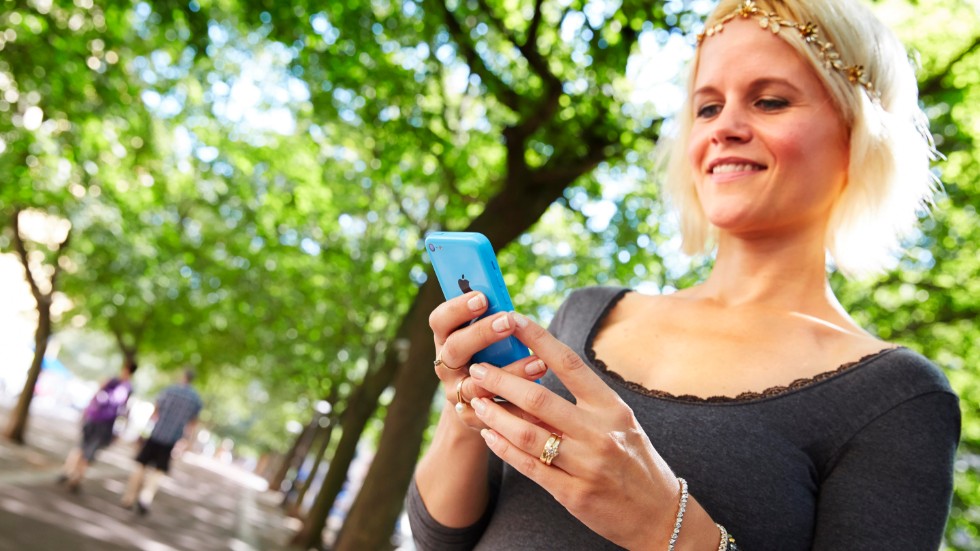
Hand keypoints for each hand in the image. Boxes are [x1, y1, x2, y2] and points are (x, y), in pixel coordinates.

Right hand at [429, 292, 547, 430]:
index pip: (440, 320)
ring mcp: (456, 393)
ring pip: (476, 386)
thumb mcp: (487, 337)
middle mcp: (446, 366)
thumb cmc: (491, 356)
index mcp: (446, 339)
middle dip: (481, 333)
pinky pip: (494, 415)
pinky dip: (518, 408)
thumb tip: (517, 309)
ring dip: (509, 374)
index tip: (483, 297)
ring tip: (539, 363)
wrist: (483, 404)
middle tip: (508, 321)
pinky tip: (541, 399)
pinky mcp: (472, 418)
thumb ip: (495, 321)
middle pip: (455, 349)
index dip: (457, 308)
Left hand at [467, 312, 678, 548]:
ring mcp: (586, 466)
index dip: (538, 339)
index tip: (512, 319)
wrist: (659, 514)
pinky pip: (529, 467)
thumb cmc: (635, 460)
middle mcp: (600, 433)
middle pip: (539, 400)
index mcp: (612, 408)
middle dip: (501, 381)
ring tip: (476, 401)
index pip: (570, 364)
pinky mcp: (573, 494)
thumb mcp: (619, 423)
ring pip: (527, 435)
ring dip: (495, 415)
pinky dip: (504, 449)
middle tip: (477, 369)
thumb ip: (583, 403)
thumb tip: (537, 373)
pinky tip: (489, 435)